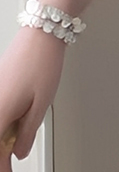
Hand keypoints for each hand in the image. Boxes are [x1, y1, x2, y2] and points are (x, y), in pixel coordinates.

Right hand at [0, 26, 66, 169]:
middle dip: (2, 155)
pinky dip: (4, 124)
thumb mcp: (41, 104)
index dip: (2, 168)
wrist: (41, 32)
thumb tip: (19, 153)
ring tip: (19, 143)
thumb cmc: (42, 62)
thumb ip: (27, 133)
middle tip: (14, 161)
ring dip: (3, 139)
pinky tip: (17, 125)